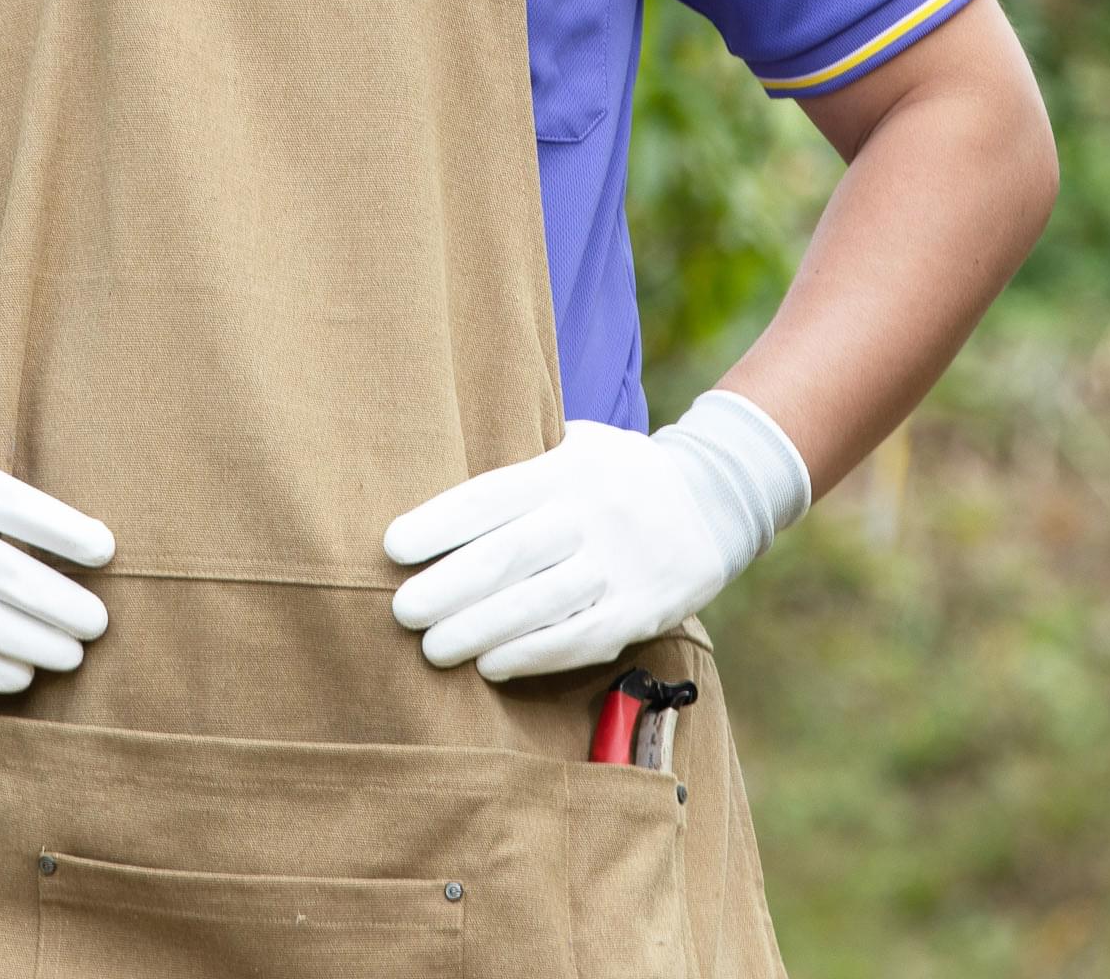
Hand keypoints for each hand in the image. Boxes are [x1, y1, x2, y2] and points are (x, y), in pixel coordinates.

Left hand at [384, 391, 810, 680]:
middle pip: (511, 554)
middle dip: (450, 587)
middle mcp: (593, 514)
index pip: (492, 496)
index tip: (392, 547)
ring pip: (541, 603)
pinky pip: (581, 637)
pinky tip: (490, 665)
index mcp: (569, 467)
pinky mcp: (643, 608)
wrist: (718, 498)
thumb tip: (443, 498)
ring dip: (481, 630)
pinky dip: (532, 655)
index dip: (440, 523)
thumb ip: (524, 465)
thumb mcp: (579, 445)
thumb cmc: (619, 474)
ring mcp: (621, 564)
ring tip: (433, 649)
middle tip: (402, 610)